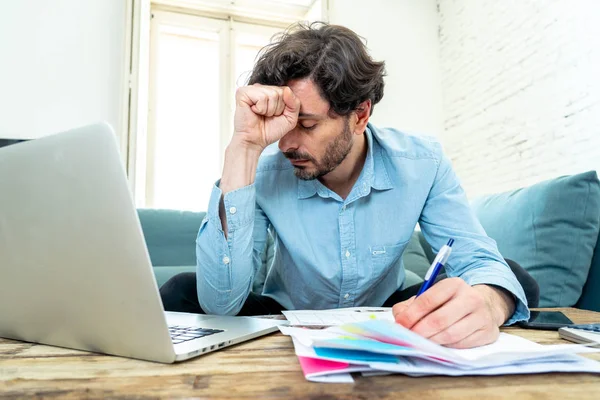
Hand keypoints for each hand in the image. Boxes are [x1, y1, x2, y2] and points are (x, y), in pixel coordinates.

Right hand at [233, 84, 300, 150]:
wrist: (255, 141)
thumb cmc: (269, 131)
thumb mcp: (290, 118)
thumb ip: (294, 104)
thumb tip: (287, 90)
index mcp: (270, 91)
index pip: (286, 91)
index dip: (284, 107)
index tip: (275, 115)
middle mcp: (260, 88)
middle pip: (279, 92)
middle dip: (276, 109)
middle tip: (266, 116)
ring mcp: (251, 89)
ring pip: (272, 95)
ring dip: (268, 110)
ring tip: (260, 114)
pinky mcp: (243, 93)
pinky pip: (262, 97)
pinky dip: (261, 109)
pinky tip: (254, 112)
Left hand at [392, 278, 514, 348]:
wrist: (485, 306)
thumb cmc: (451, 302)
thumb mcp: (432, 295)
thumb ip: (411, 305)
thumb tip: (399, 319)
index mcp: (454, 284)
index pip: (428, 300)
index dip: (411, 314)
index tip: (401, 324)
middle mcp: (470, 298)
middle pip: (439, 319)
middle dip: (420, 331)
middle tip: (410, 337)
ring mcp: (482, 316)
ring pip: (451, 335)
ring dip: (432, 341)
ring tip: (421, 342)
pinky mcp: (488, 332)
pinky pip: (462, 344)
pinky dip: (446, 347)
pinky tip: (439, 344)